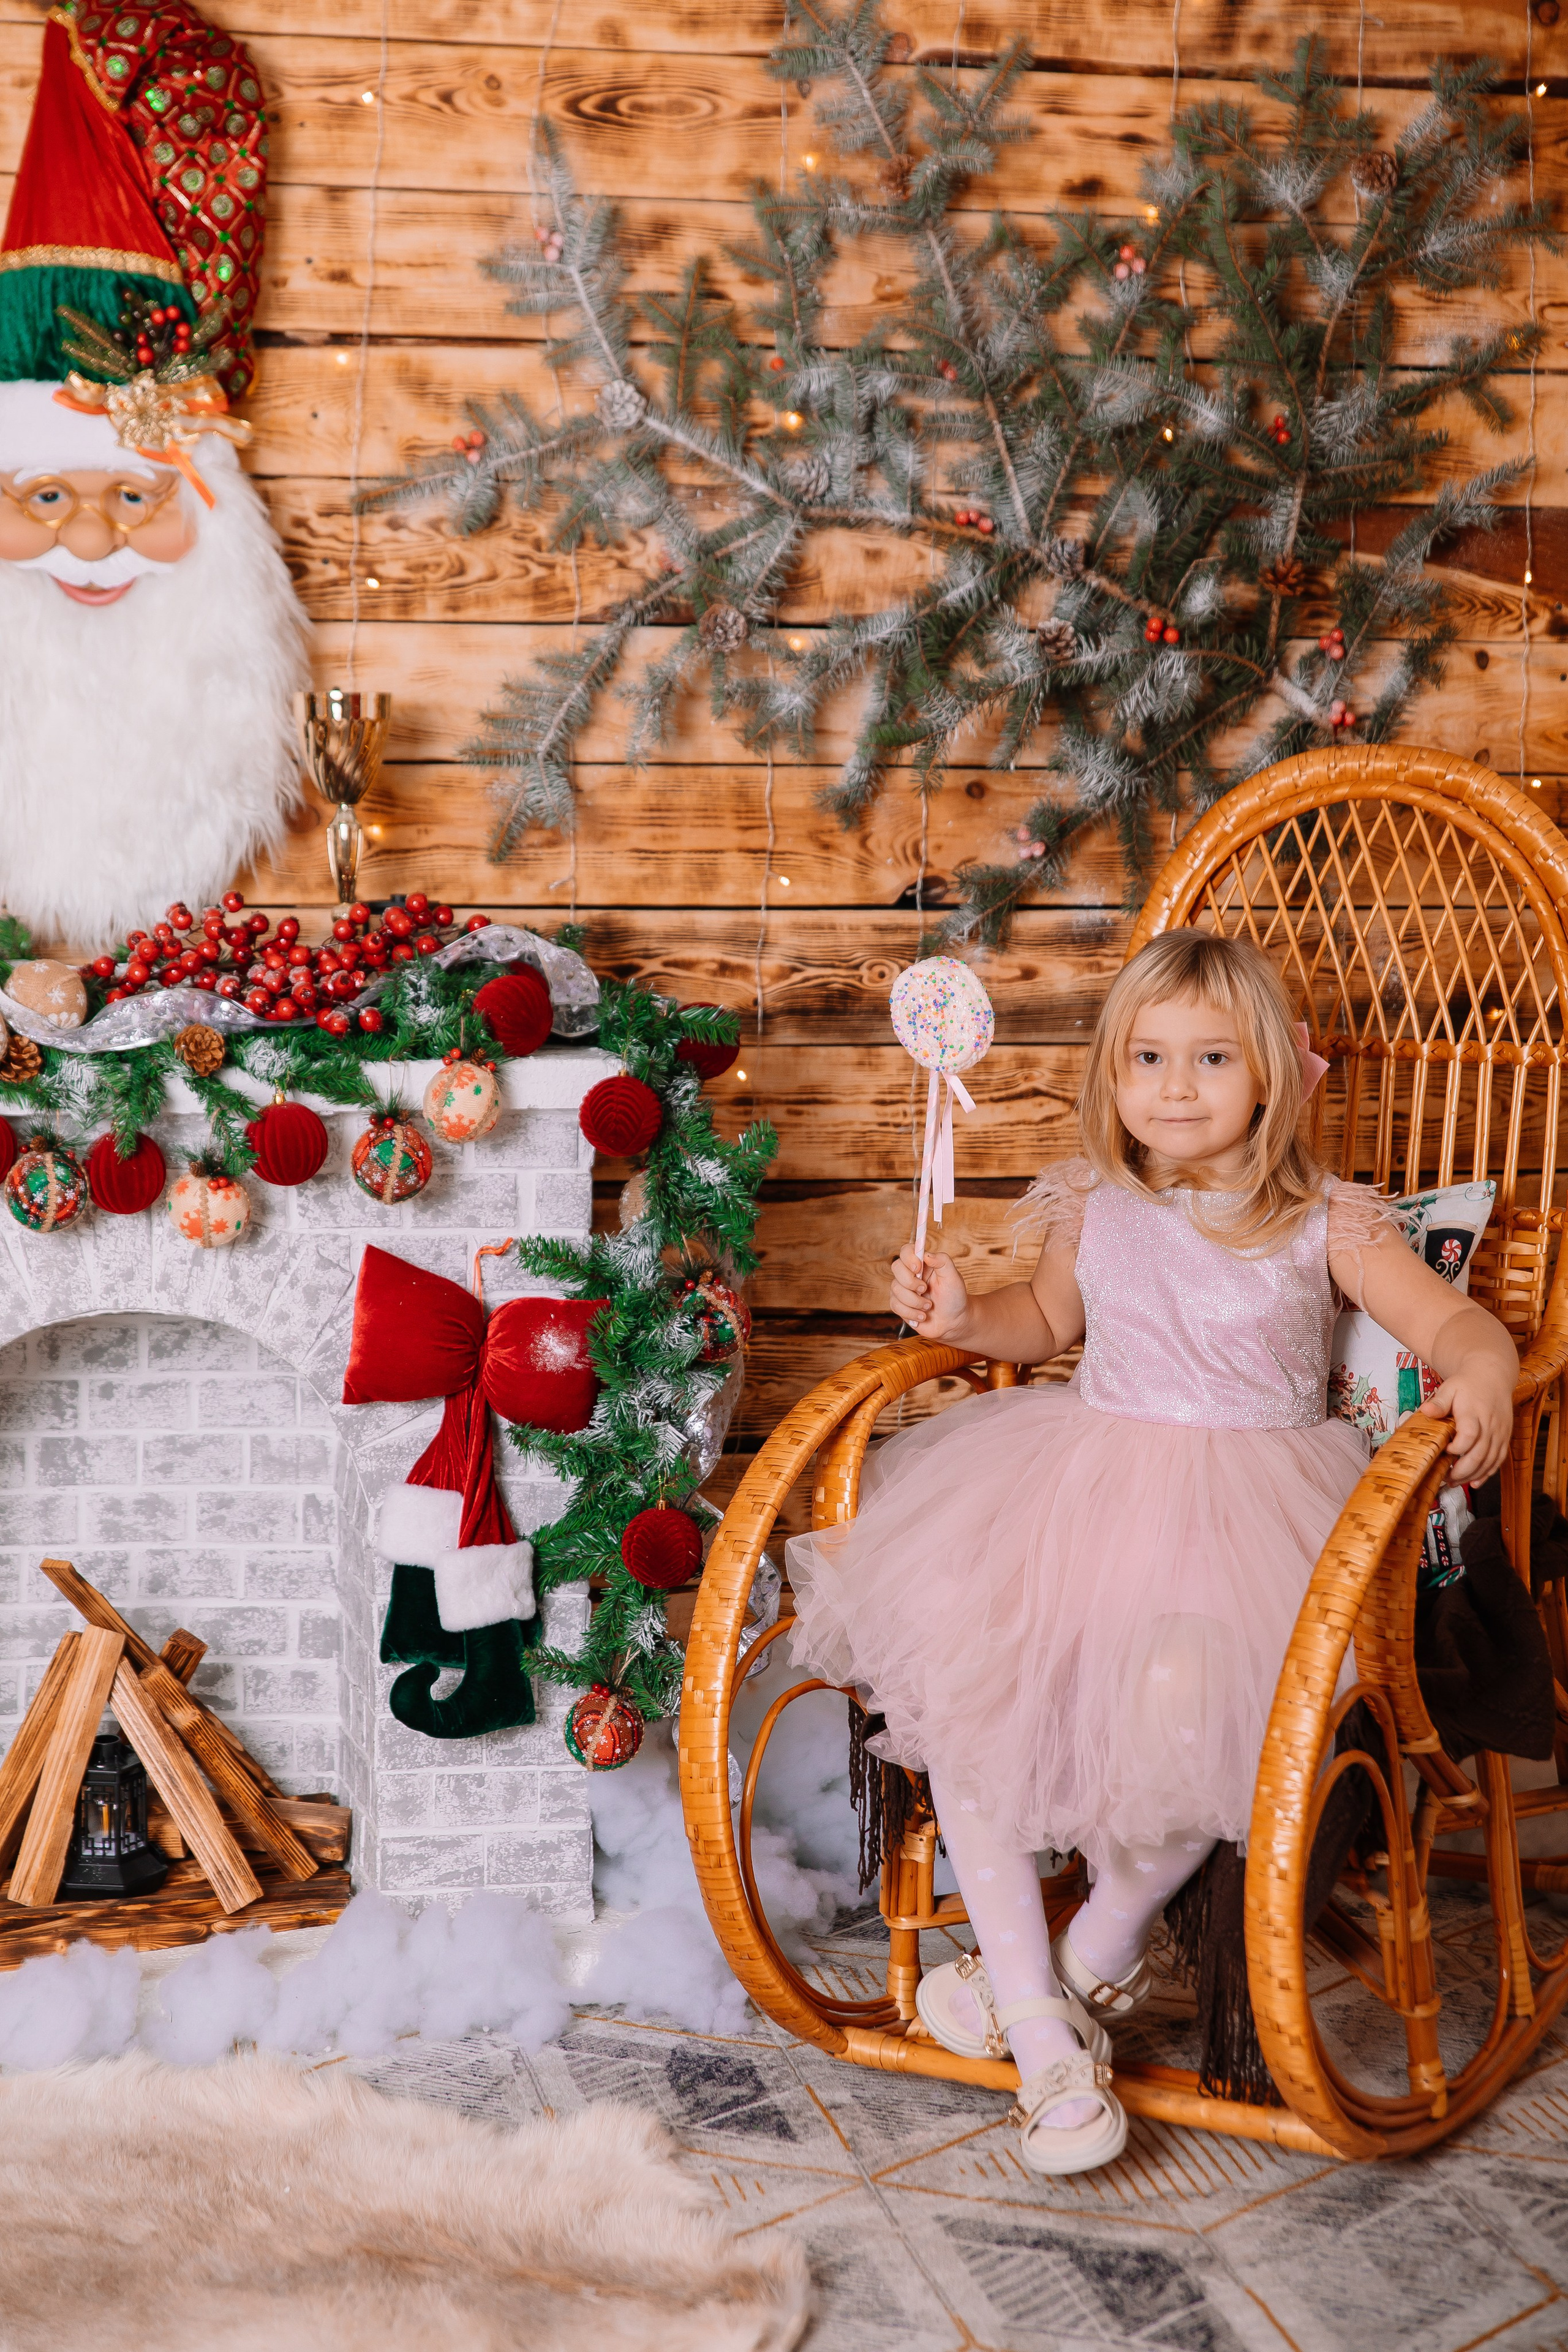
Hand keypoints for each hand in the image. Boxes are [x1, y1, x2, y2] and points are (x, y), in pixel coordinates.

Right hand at [890, 1245, 969, 1339]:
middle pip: (896, 1267)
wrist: (952, 1322)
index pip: (906, 1251)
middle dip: (911, 1282)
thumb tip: (926, 1254)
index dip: (908, 1257)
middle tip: (925, 1289)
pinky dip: (911, 1312)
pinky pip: (895, 1305)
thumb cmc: (954, 1298)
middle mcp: (911, 1274)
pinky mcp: (900, 1305)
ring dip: (915, 1301)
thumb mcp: (953, 1277)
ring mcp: (903, 1289)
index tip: (918, 1268)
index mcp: (923, 1264)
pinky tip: (922, 1315)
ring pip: (896, 1289)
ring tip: (928, 1306)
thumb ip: (942, 1261)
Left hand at [1420, 1361, 1514, 1485]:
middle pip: (1479, 1454)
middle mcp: (1490, 1425)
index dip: (1456, 1448)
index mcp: (1474, 1413)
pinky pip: (1498, 1460)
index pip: (1469, 1436)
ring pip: (1490, 1461)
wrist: (1492, 1376)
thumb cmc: (1467, 1384)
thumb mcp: (1449, 1388)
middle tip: (1446, 1478)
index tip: (1444, 1452)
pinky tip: (1475, 1482)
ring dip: (1473, 1475)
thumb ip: (1439, 1402)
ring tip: (1455, 1482)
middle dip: (1462, 1470)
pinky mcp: (1504, 1438)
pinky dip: (1487, 1473)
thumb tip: (1426, 1411)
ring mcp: (1499, 1433)